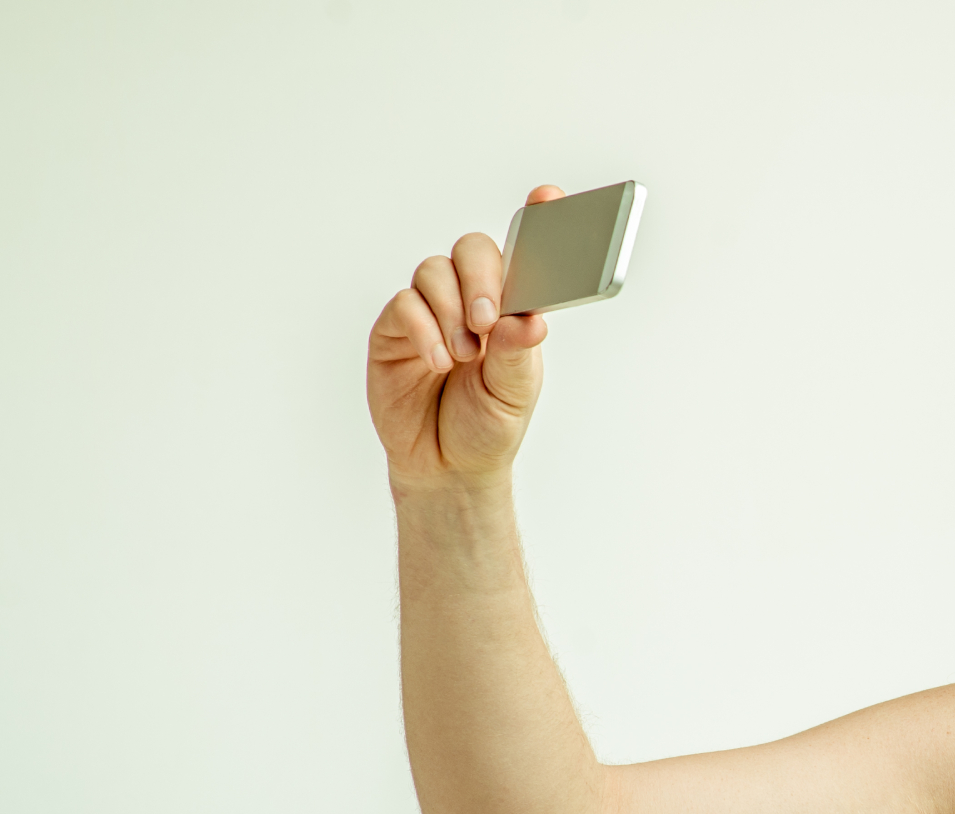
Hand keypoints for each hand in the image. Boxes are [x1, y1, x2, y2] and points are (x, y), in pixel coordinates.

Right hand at [366, 185, 563, 489]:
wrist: (447, 466)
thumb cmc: (488, 423)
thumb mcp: (514, 393)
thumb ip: (517, 353)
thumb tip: (529, 320)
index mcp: (513, 306)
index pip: (526, 253)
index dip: (539, 219)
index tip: (550, 196)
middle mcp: (471, 298)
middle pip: (473, 250)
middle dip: (483, 278)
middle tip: (488, 319)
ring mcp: (431, 309)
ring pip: (434, 272)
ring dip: (452, 311)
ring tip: (466, 356)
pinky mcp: (395, 329)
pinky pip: (403, 305)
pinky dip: (424, 330)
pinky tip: (440, 362)